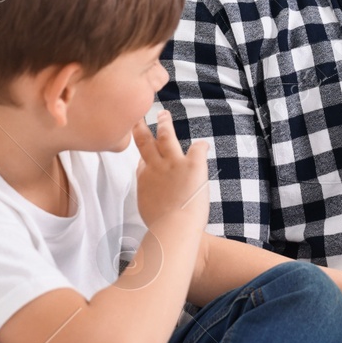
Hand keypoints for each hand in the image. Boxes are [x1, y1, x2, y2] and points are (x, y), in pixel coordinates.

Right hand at [131, 109, 210, 230]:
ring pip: (166, 136)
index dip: (144, 153)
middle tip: (138, 117)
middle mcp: (155, 167)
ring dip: (165, 124)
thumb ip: (148, 196)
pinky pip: (197, 148)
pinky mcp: (192, 165)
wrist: (173, 228)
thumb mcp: (147, 208)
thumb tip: (151, 196)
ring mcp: (173, 163)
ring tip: (163, 114)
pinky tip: (203, 144)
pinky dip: (201, 145)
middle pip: (145, 141)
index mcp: (145, 179)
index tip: (143, 145)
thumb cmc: (161, 226)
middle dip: (141, 127)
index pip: (142, 160)